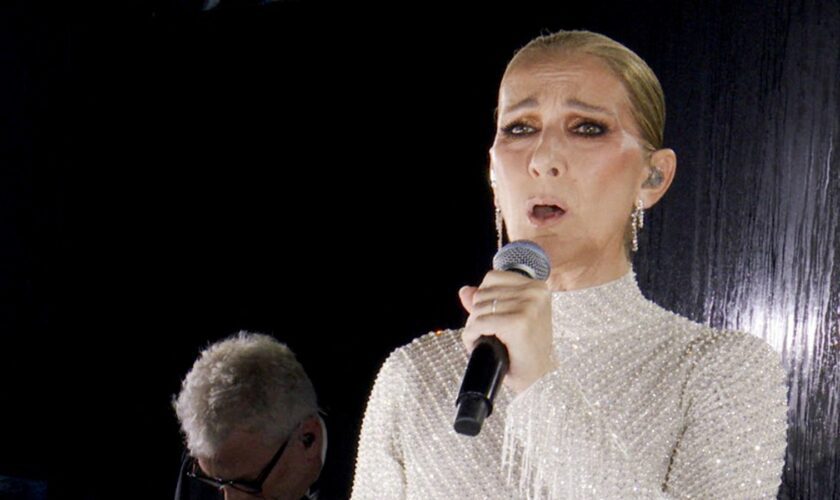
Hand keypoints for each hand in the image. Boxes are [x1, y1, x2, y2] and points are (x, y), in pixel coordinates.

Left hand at [458, 270, 554, 393]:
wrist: (538, 378)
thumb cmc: (525, 349)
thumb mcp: (509, 319)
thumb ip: (487, 301)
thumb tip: (464, 291)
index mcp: (536, 286)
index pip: (492, 278)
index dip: (482, 298)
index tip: (490, 318)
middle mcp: (535, 292)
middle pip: (482, 293)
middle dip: (476, 315)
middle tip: (485, 334)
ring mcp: (528, 306)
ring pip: (478, 309)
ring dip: (473, 327)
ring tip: (483, 340)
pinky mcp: (518, 323)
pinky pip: (479, 323)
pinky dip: (471, 335)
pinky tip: (478, 345)